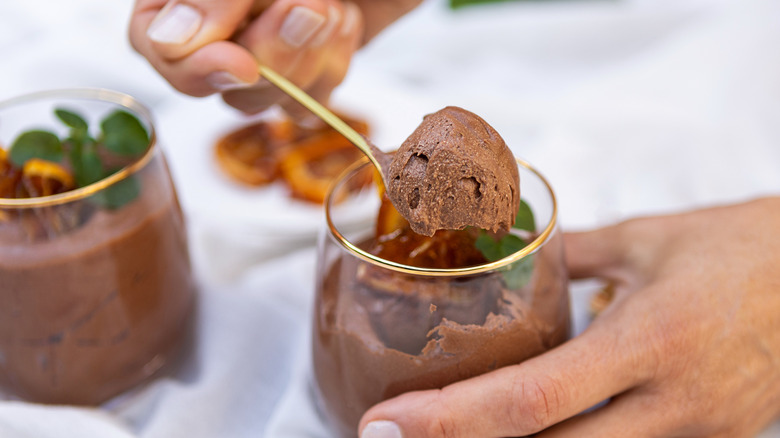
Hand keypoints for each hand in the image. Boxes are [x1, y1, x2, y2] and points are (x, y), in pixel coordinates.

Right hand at [128, 0, 420, 114]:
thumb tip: (168, 40)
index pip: (155, 43)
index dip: (196, 65)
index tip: (242, 63)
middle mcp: (221, 19)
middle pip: (211, 81)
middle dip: (270, 53)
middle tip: (312, 6)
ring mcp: (266, 44)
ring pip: (261, 99)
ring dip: (306, 57)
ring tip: (333, 5)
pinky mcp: (310, 63)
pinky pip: (307, 102)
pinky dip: (330, 67)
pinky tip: (345, 24)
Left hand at [358, 197, 779, 437]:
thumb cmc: (743, 250)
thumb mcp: (648, 239)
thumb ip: (573, 249)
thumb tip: (512, 250)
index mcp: (649, 344)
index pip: (529, 400)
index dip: (449, 420)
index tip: (386, 423)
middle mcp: (669, 407)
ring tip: (448, 436)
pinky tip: (522, 435)